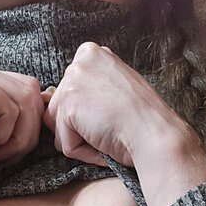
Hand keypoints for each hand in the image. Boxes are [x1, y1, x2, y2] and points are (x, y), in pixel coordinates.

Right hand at [0, 56, 46, 200]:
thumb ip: (17, 105)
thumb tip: (52, 94)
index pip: (25, 86)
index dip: (28, 122)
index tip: (7, 145)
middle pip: (30, 90)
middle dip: (27, 130)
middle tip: (5, 152)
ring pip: (25, 100)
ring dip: (18, 136)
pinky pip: (11, 111)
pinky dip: (4, 135)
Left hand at [41, 41, 198, 167]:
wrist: (153, 133)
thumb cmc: (142, 118)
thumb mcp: (114, 89)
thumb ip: (88, 90)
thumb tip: (53, 99)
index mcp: (92, 53)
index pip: (70, 91)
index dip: (87, 114)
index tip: (110, 115)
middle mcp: (80, 61)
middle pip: (59, 108)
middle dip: (80, 127)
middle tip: (109, 127)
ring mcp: (72, 81)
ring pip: (60, 127)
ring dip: (81, 141)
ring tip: (106, 135)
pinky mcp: (68, 105)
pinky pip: (65, 143)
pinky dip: (83, 152)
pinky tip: (103, 143)